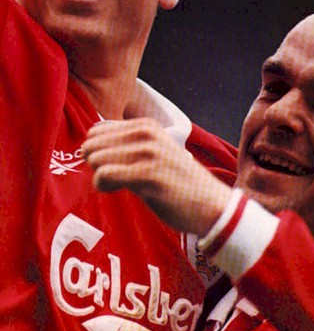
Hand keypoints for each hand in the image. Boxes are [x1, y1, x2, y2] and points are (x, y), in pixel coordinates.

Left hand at [83, 118, 231, 235]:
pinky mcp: (148, 174)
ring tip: (118, 185)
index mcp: (146, 126)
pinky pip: (104, 175)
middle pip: (92, 144)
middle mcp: (147, 133)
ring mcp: (148, 152)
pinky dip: (103, 186)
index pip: (97, 131)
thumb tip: (87, 145)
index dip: (97, 152)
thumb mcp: (153, 153)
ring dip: (100, 177)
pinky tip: (117, 191)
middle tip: (113, 178)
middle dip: (95, 164)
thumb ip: (125, 146)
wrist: (209, 204)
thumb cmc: (176, 182)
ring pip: (95, 158)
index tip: (111, 166)